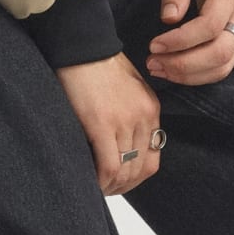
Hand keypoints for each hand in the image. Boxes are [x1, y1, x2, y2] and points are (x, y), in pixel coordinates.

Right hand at [53, 50, 163, 195]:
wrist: (80, 46)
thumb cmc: (97, 64)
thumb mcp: (128, 88)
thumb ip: (131, 113)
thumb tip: (124, 143)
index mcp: (150, 109)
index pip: (152, 156)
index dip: (136, 175)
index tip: (120, 180)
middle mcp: (143, 117)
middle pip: (140, 167)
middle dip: (124, 185)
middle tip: (106, 189)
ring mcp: (124, 121)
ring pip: (125, 170)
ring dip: (111, 185)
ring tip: (97, 187)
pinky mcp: (101, 124)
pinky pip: (109, 165)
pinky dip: (101, 179)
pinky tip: (91, 182)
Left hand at [143, 0, 233, 86]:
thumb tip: (168, 17)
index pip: (211, 25)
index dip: (181, 40)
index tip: (155, 44)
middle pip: (220, 52)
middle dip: (184, 64)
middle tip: (153, 62)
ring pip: (225, 64)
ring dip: (191, 74)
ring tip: (160, 69)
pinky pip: (226, 63)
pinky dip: (201, 73)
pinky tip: (177, 69)